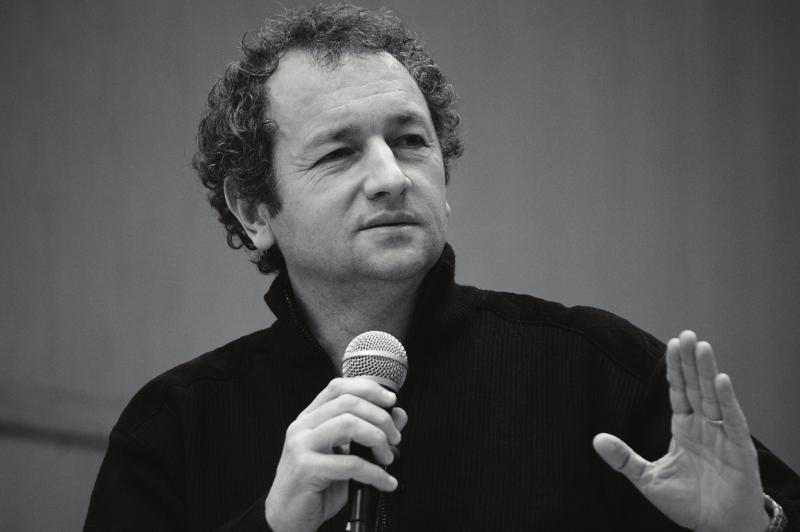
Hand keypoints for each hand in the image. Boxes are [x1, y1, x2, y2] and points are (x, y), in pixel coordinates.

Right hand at [265, 377, 407, 531]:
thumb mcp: (344, 455)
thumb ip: (368, 432)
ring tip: (387, 457)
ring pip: (349, 424)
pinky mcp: (306, 468)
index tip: (390, 400)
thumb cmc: (315, 486)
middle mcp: (302, 426)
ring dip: (377, 438)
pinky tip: (384, 481)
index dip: (367, 388)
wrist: (287, 517)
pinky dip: (375, 472)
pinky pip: (350, 463)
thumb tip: (398, 415)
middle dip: (380, 417)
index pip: (337, 387)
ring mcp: (301, 445)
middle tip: (394, 437)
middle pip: (348, 403)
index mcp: (309, 418)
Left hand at [593, 330, 769, 531]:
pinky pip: (732, 420)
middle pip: (696, 386)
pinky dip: (727, 399)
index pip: (679, 391)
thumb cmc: (688, 503)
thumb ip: (624, 459)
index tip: (671, 343)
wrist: (717, 528)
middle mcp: (704, 426)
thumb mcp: (648, 479)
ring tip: (702, 346)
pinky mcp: (739, 448)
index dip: (675, 368)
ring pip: (714, 396)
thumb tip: (596, 439)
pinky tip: (721, 379)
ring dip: (708, 371)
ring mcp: (722, 435)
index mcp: (684, 428)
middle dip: (691, 360)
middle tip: (687, 333)